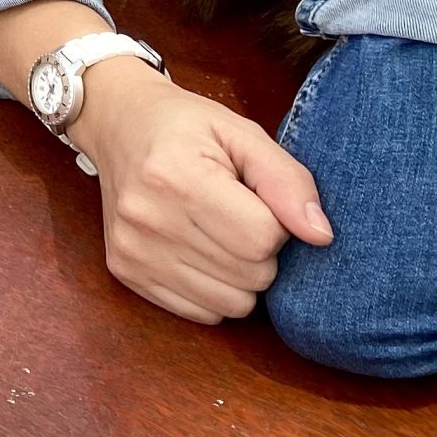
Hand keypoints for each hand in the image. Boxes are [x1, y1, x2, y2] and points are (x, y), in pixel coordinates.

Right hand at [69, 60, 331, 324]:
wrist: (116, 122)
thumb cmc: (185, 127)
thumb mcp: (242, 134)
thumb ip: (287, 180)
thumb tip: (321, 236)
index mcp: (176, 175)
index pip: (263, 239)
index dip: (275, 222)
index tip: (253, 198)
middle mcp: (148, 218)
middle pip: (252, 276)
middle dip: (260, 252)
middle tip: (236, 215)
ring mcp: (133, 250)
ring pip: (232, 305)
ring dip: (240, 276)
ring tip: (218, 235)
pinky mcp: (125, 272)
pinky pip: (202, 314)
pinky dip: (212, 290)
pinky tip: (197, 251)